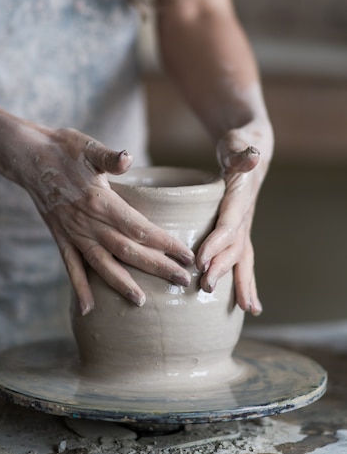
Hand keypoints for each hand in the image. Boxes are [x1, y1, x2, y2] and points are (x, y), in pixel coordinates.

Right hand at [12, 127, 193, 314]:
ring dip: (122, 284)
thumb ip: (109, 157)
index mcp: (100, 201)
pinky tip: (88, 309)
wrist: (28, 157)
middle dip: (157, 267)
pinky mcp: (60, 237)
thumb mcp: (88, 147)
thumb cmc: (63, 149)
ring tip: (141, 303)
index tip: (186, 256)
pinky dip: (79, 288)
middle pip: (128, 251)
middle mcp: (87, 223)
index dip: (165, 243)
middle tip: (183, 281)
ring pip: (102, 265)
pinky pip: (71, 267)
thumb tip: (127, 157)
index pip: (140, 229)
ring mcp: (73, 233)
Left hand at [196, 123, 272, 315]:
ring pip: (244, 258)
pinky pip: (243, 259)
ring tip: (247, 309)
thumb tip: (252, 155)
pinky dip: (246, 281)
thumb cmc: (237, 146)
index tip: (200, 261)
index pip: (228, 225)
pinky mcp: (240, 232)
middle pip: (236, 248)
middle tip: (206, 288)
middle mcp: (245, 216)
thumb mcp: (235, 144)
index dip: (216, 244)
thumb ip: (239, 153)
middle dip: (223, 269)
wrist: (251, 149)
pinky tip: (248, 305)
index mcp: (240, 199)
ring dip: (243, 282)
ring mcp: (245, 226)